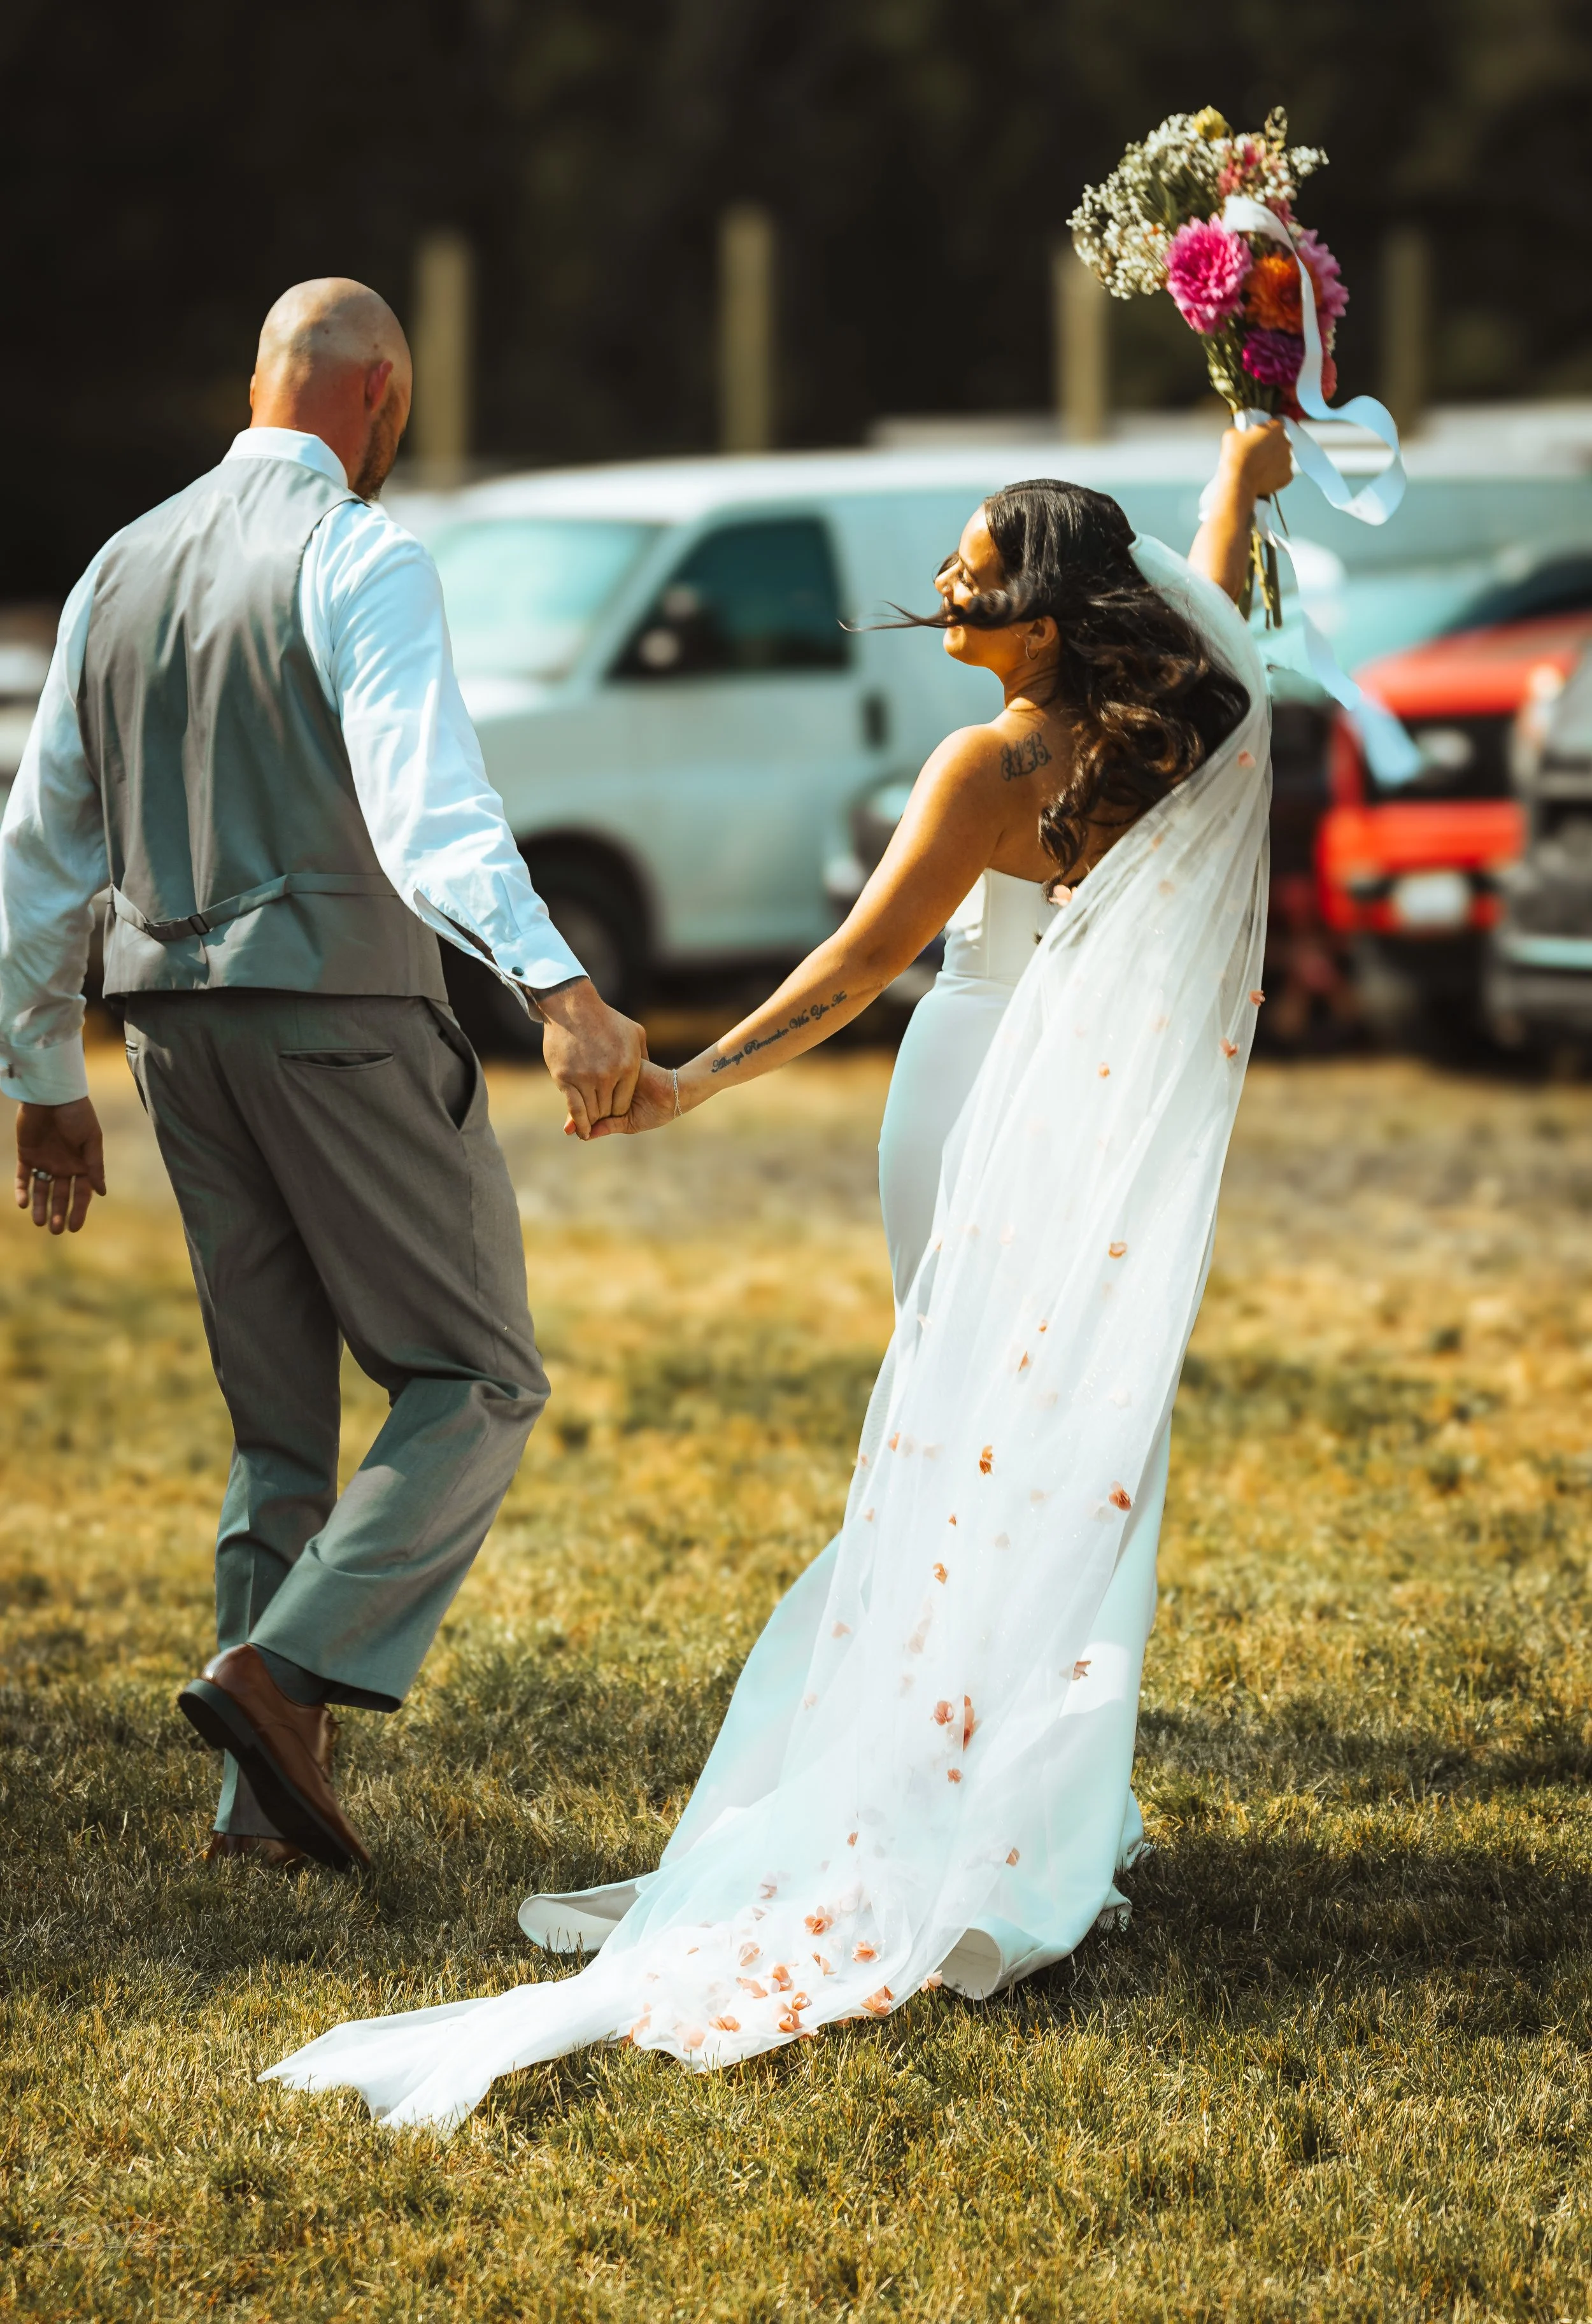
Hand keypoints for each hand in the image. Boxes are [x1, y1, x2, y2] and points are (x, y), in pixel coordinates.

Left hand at [15, 1097, 106, 1232]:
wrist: (52, 1095)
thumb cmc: (77, 1114)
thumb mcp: (91, 1140)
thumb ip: (95, 1166)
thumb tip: (102, 1192)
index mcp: (82, 1164)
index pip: (81, 1193)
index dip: (78, 1210)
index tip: (74, 1227)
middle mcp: (64, 1166)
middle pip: (60, 1195)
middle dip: (58, 1213)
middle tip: (55, 1231)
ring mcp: (45, 1161)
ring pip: (41, 1190)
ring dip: (40, 1206)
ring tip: (38, 1222)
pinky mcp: (27, 1155)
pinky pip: (23, 1177)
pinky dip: (22, 1190)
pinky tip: (23, 1203)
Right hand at [535, 977, 646, 1137]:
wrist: (573, 1007)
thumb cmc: (606, 1019)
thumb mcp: (635, 1033)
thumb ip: (643, 1055)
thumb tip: (649, 1071)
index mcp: (628, 1067)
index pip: (624, 1103)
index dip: (619, 1111)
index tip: (614, 1111)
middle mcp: (608, 1076)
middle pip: (608, 1110)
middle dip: (604, 1117)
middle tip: (599, 1119)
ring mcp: (586, 1078)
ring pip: (590, 1111)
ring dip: (590, 1120)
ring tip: (588, 1128)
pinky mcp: (565, 1078)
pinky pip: (573, 1107)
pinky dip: (576, 1121)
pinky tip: (578, 1131)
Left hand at [577, 1060, 680, 1139]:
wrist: (674, 1095)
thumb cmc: (655, 1112)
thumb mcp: (628, 1123)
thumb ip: (607, 1126)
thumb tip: (584, 1136)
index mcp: (608, 1098)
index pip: (589, 1106)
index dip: (578, 1117)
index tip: (568, 1129)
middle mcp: (608, 1085)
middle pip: (587, 1095)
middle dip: (576, 1110)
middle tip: (568, 1126)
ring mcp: (612, 1074)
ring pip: (592, 1085)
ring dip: (583, 1099)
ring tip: (576, 1116)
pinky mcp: (619, 1065)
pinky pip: (603, 1074)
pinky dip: (595, 1086)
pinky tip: (588, 1097)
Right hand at [1222, 417, 1293, 501]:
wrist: (1238, 482)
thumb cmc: (1235, 456)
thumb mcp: (1232, 434)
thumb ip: (1241, 430)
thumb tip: (1241, 433)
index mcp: (1275, 428)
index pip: (1274, 425)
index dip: (1265, 431)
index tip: (1257, 437)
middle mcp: (1286, 442)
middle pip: (1280, 442)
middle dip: (1270, 446)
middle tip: (1256, 453)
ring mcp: (1288, 460)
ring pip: (1282, 458)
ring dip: (1273, 461)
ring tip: (1259, 468)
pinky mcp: (1287, 476)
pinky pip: (1282, 474)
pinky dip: (1275, 475)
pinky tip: (1263, 477)